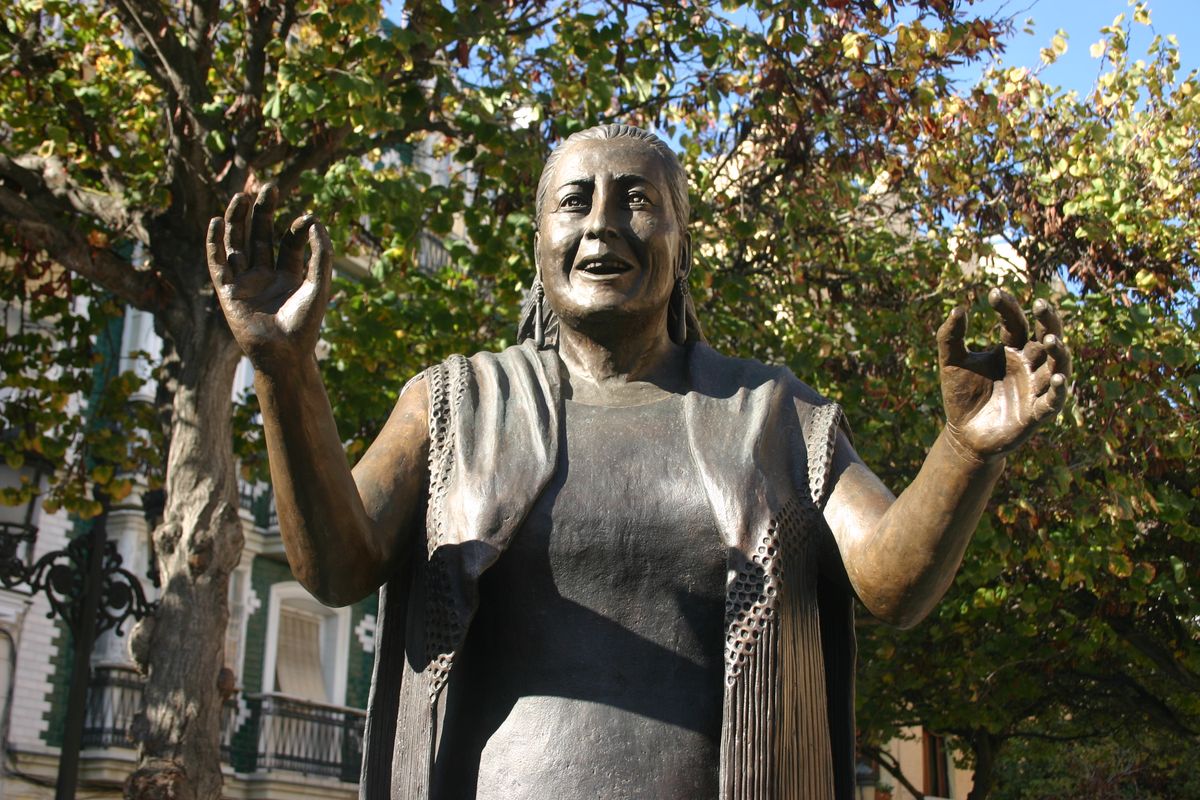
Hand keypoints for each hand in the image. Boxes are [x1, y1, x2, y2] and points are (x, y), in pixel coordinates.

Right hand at [206, 184, 331, 374]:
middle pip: (260, 236)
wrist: (284, 353)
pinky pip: (217, 262)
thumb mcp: (318, 284)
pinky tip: (215, 222)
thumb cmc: (305, 324)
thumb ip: (320, 254)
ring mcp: (245, 282)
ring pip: (237, 244)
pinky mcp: (228, 291)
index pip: (289, 242)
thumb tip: (314, 220)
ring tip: (240, 196)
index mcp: (290, 276)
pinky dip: (214, 242)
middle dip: (263, 212)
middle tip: (268, 187)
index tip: (305, 219)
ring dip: (237, 220)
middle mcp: (266, 276)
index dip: (296, 228)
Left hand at [936, 288, 1071, 460]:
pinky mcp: (1037, 413)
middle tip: (1041, 304)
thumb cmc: (961, 395)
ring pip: (1057, 366)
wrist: (963, 435)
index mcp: (1011, 350)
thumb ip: (950, 337)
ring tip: (1051, 340)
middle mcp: (1029, 365)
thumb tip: (958, 308)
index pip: (1016, 322)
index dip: (1007, 307)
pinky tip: (1056, 377)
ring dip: (1058, 353)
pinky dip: (1058, 389)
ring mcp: (1035, 388)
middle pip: (1046, 337)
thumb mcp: (951, 363)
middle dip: (1047, 321)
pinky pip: (1053, 400)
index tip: (992, 293)